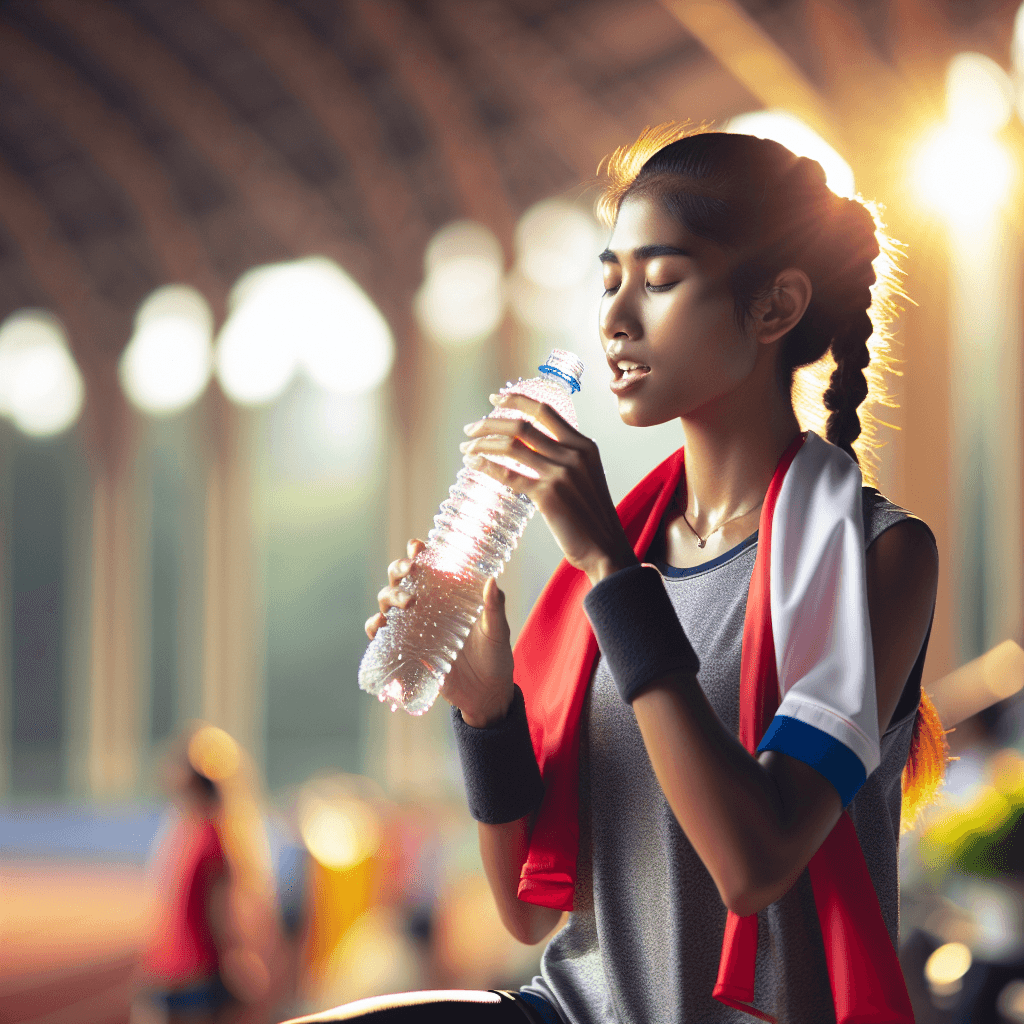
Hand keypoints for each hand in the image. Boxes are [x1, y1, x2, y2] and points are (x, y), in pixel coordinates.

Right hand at [365, 538, 515, 726]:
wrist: (485, 694)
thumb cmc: (495, 657)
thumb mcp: (497, 631)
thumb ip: (495, 607)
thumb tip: (492, 581)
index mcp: (448, 594)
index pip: (429, 566)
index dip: (417, 552)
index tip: (417, 547)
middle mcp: (428, 606)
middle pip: (401, 579)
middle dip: (399, 569)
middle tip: (411, 570)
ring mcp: (414, 627)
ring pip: (388, 601)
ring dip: (390, 596)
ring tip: (406, 603)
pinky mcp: (406, 648)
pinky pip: (382, 634)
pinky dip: (374, 626)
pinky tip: (380, 625)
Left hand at [460, 393, 638, 583]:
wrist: (605, 549)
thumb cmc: (592, 517)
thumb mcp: (587, 477)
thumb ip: (566, 458)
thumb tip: (533, 447)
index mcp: (584, 446)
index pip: (545, 411)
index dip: (516, 400)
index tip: (495, 399)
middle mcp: (573, 454)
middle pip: (522, 425)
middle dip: (490, 423)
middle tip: (470, 428)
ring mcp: (560, 474)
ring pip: (511, 446)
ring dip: (482, 444)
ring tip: (466, 448)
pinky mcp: (547, 495)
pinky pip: (508, 474)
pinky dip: (486, 466)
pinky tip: (473, 465)